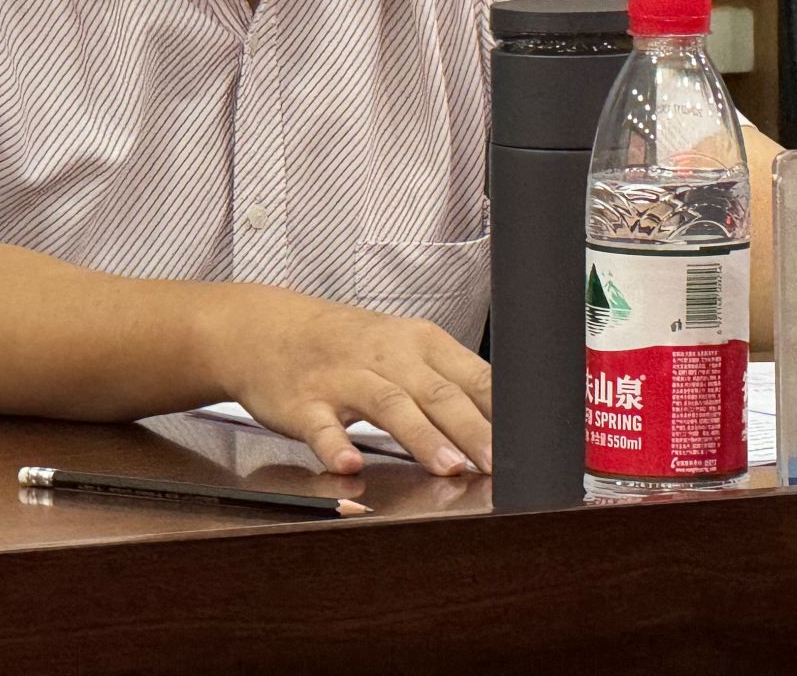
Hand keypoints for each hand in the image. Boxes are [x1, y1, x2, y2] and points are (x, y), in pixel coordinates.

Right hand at [211, 286, 491, 477]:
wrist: (267, 329)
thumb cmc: (347, 345)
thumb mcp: (402, 350)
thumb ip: (448, 385)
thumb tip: (502, 429)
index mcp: (420, 343)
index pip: (474, 375)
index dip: (503, 411)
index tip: (529, 443)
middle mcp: (387, 356)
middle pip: (438, 391)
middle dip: (472, 429)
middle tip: (498, 465)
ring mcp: (344, 378)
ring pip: (390, 404)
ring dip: (422, 436)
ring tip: (448, 467)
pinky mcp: (304, 402)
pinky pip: (320, 425)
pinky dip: (334, 444)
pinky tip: (348, 464)